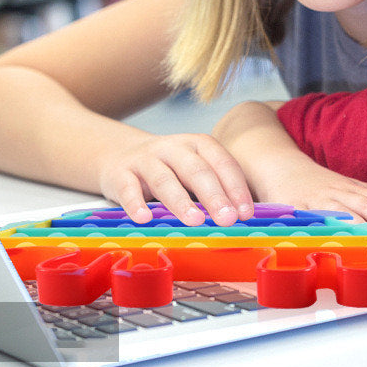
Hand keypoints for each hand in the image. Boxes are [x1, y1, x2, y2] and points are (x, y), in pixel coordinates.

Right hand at [97, 133, 254, 225]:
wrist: (120, 156)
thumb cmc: (170, 171)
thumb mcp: (194, 171)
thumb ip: (215, 189)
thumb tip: (241, 221)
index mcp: (199, 145)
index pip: (222, 163)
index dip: (236, 187)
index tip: (245, 213)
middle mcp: (174, 148)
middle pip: (196, 170)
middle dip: (214, 195)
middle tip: (227, 219)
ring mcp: (146, 159)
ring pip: (164, 179)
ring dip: (181, 201)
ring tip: (195, 221)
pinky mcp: (120, 173)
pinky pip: (128, 188)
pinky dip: (136, 204)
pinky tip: (144, 218)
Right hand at [258, 161, 366, 230]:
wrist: (280, 166)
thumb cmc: (318, 182)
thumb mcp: (348, 185)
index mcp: (355, 188)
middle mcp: (342, 193)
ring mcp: (321, 201)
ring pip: (347, 213)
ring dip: (366, 228)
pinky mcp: (300, 208)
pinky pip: (316, 219)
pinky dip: (329, 229)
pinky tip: (340, 241)